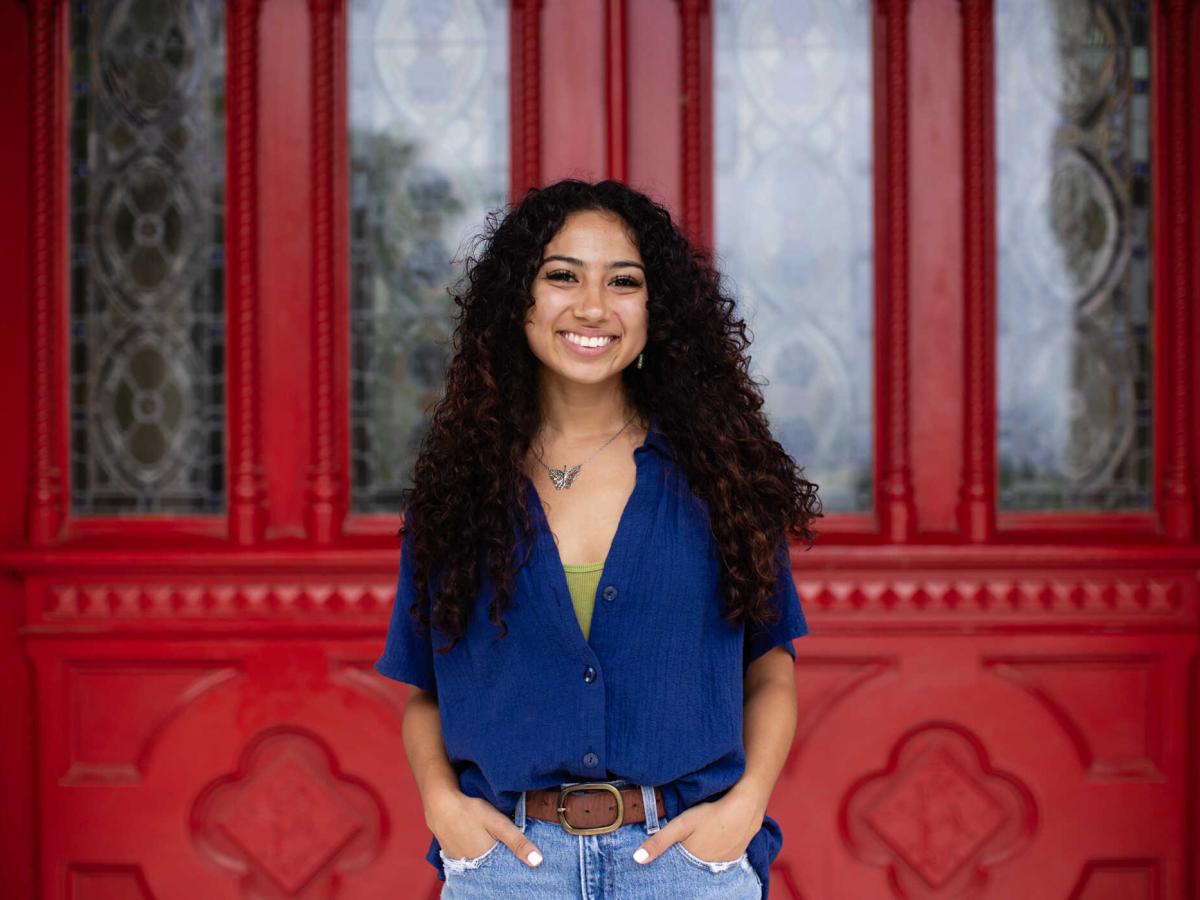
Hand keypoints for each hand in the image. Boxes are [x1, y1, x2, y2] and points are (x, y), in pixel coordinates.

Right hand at [426, 790, 543, 866]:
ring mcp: (459, 860)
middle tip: (503, 843)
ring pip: (479, 863)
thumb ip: (518, 842)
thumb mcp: (498, 823)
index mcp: (485, 860)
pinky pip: (467, 859)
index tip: (520, 855)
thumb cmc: (470, 810)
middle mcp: (471, 865)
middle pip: (491, 866)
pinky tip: (476, 841)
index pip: (504, 868)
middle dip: (500, 859)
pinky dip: (474, 853)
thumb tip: (538, 862)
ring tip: (490, 842)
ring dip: (486, 856)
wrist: (440, 803)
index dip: (512, 860)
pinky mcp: (450, 854)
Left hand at [630, 789, 760, 864]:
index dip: (669, 861)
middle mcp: (708, 868)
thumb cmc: (711, 814)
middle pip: (690, 866)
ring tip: (697, 841)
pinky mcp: (734, 857)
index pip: (676, 868)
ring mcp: (723, 864)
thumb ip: (660, 841)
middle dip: (683, 859)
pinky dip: (712, 853)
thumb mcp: (682, 824)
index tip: (665, 854)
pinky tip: (711, 841)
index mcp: (693, 863)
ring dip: (699, 856)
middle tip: (683, 842)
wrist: (746, 808)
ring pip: (704, 863)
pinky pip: (718, 860)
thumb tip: (637, 859)